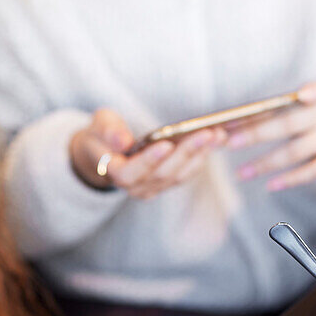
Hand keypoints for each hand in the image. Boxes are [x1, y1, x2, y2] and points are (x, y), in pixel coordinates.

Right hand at [70, 108, 225, 199]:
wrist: (103, 154)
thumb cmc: (101, 136)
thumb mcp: (97, 127)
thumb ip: (108, 132)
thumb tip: (123, 141)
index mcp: (115, 174)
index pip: (131, 173)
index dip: (149, 160)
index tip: (166, 144)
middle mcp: (136, 187)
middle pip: (164, 174)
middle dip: (187, 152)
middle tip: (207, 132)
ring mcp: (153, 188)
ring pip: (180, 175)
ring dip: (201, 154)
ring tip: (217, 134)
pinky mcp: (167, 183)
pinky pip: (187, 173)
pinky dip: (202, 157)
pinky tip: (215, 141)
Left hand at [225, 81, 315, 190]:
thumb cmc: (314, 113)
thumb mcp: (303, 104)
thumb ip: (272, 110)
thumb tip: (229, 123)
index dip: (313, 91)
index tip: (302, 94)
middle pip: (292, 123)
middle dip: (259, 133)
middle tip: (232, 142)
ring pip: (298, 150)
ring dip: (266, 163)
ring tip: (242, 173)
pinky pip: (314, 171)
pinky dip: (291, 179)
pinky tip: (270, 185)